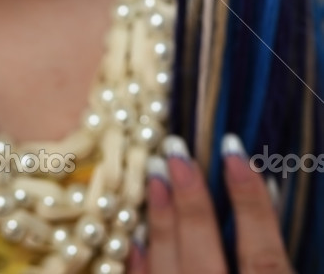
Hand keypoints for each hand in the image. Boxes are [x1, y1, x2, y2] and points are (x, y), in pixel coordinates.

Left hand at [127, 134, 292, 273]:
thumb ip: (272, 254)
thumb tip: (266, 188)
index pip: (262, 255)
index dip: (250, 202)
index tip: (232, 148)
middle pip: (204, 255)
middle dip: (189, 201)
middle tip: (175, 150)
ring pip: (168, 269)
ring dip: (160, 221)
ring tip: (154, 173)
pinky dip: (141, 263)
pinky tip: (137, 234)